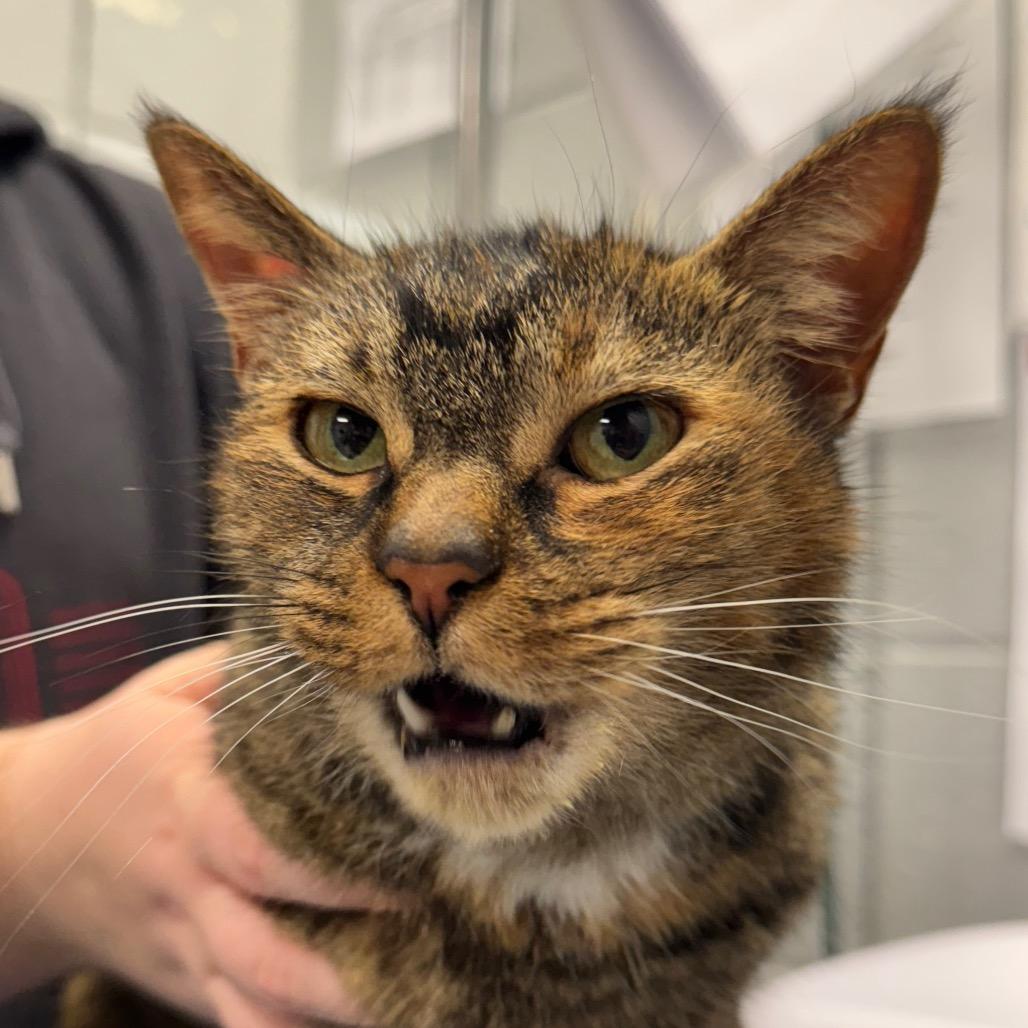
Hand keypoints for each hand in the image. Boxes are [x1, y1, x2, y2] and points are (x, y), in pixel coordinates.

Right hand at [0, 642, 391, 1025]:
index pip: (259, 848)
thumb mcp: (168, 690)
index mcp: (187, 800)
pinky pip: (238, 1023)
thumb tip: (337, 659)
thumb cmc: (117, 751)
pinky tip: (362, 1018)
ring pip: (254, 1003)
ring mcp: (186, 943)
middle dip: (346, 964)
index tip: (412, 867)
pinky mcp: (187, 980)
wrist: (26, 839)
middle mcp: (189, 885)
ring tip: (408, 1000)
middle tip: (433, 947)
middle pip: (263, 949)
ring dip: (327, 1011)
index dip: (333, 871)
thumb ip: (249, 673)